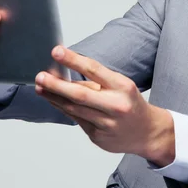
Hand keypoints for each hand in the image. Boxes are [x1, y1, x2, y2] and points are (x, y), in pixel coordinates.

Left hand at [35, 46, 175, 166]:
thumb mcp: (121, 86)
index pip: (94, 69)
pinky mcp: (98, 137)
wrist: (148, 132)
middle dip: (56, 85)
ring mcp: (106, 124)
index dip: (73, 60)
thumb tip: (66, 75)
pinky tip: (54, 101)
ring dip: (54, 97)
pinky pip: (77, 120)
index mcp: (123, 87)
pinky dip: (64, 109)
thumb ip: (96, 81)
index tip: (56, 51)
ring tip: (40, 87)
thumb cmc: (131, 104)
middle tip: (40, 76)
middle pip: (80, 94)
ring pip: (74, 109)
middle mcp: (115, 106)